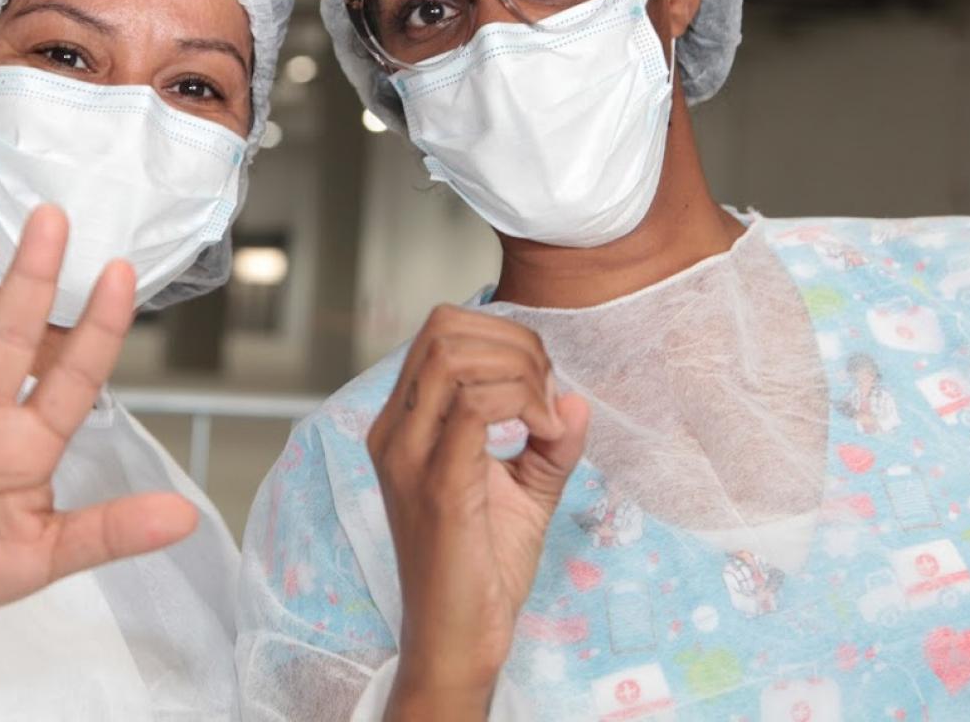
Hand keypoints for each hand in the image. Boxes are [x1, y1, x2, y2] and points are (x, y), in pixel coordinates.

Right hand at [369, 306, 590, 721]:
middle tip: (547, 394)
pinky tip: (544, 434)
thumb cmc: (481, 568)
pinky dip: (523, 403)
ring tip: (545, 418)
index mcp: (403, 424)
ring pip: (455, 354)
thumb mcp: (525, 491)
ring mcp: (408, 456)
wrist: (460, 640)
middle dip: (514, 344)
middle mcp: (394, 431)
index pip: (442, 331)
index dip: (504, 336)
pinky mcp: (437, 485)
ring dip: (520, 370)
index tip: (543, 384)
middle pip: (444, 328)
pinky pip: (475, 406)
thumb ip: (548, 443)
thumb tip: (575, 399)